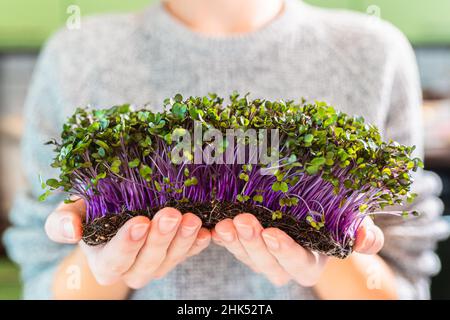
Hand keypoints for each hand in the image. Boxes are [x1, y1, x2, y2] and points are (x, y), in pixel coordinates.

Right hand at [45, 199, 210, 288]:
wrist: (113, 213)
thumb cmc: (91, 212)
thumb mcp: (73, 211)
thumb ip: (63, 221)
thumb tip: (71, 230)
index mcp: (105, 263)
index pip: (115, 260)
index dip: (128, 244)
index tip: (140, 222)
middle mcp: (132, 269)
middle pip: (148, 262)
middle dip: (161, 239)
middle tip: (171, 214)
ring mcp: (156, 263)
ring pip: (171, 260)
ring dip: (183, 240)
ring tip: (191, 218)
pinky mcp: (175, 254)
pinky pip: (189, 253)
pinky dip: (198, 243)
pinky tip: (206, 229)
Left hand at [211, 213, 383, 286]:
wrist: (312, 213)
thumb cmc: (335, 219)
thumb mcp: (355, 222)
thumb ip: (364, 234)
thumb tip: (365, 242)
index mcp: (309, 263)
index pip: (297, 262)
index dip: (285, 251)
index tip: (273, 233)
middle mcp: (282, 264)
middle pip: (266, 261)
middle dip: (254, 243)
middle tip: (244, 221)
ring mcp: (261, 256)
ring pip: (245, 255)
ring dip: (234, 240)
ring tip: (226, 222)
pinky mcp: (245, 244)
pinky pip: (231, 245)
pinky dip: (222, 236)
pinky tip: (215, 223)